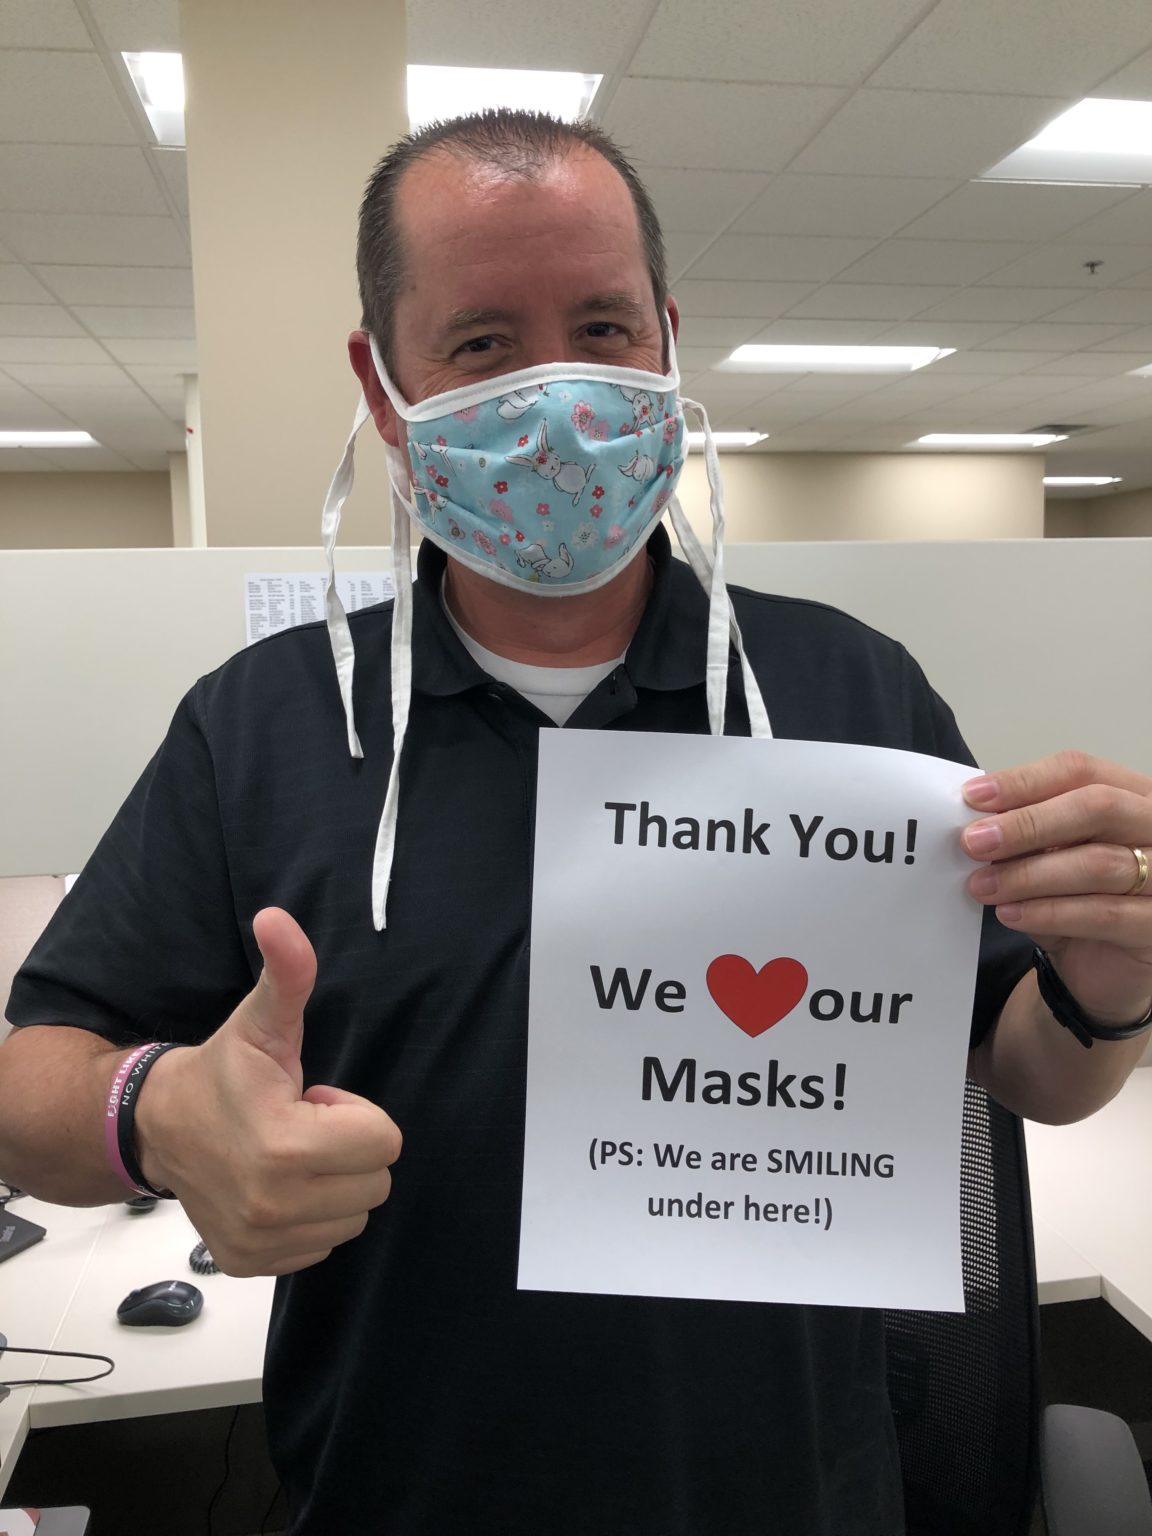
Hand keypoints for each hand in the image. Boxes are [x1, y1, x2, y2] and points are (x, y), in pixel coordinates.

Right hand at [134, 908, 401, 1275]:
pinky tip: (275, 1185)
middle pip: (376, 1181)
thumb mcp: (261, 1021)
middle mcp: (272, 1204)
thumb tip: (278, 918)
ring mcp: (260, 1240)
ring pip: (354, 1216)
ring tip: (288, 1155)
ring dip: (333, 1184)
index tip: (312, 1100)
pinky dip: (310, 1217)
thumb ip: (286, 974)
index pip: (385, 1140)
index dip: (354, 1113)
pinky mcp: (252, 1262)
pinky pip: (322, 1245)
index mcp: (284, 1146)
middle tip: (302, 1126)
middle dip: (350, 1149)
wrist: (159, 1128)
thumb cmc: (223, 1074)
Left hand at [962, 751, 1151, 1024]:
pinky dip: (1050, 912)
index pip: (1080, 771)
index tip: (973, 797)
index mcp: (1132, 794)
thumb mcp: (1047, 857)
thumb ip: (1024, 833)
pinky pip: (1104, 913)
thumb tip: (976, 819)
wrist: (1100, 968)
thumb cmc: (1076, 899)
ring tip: (982, 886)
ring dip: (1029, 874)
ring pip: (1098, 863)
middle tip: (974, 842)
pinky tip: (1011, 914)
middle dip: (1027, 824)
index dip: (1025, 781)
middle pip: (1097, 806)